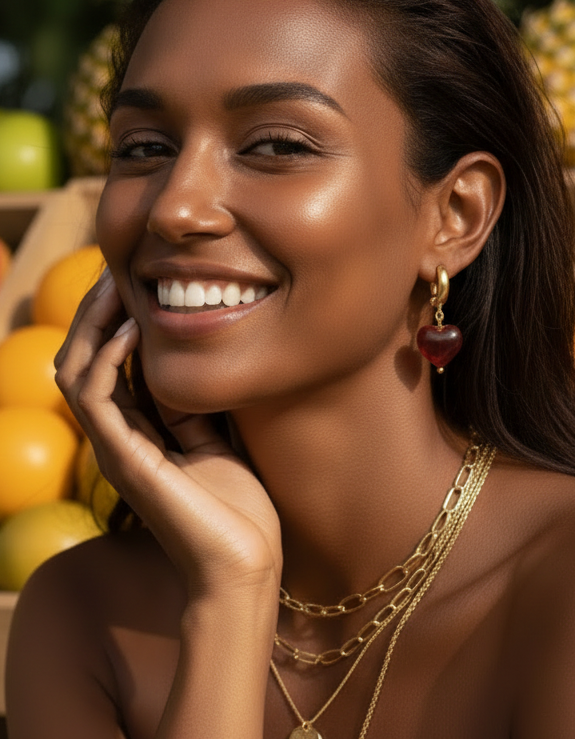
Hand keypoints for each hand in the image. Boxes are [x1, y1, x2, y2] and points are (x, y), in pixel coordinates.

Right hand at [55, 270, 282, 599]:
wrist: (242, 563)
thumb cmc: (238, 505)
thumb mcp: (220, 434)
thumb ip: (200, 399)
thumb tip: (204, 350)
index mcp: (139, 428)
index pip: (109, 359)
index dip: (116, 315)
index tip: (139, 274)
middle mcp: (118, 435)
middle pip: (83, 356)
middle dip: (97, 309)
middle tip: (118, 266)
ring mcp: (114, 448)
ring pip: (76, 369)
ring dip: (93, 322)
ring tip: (117, 283)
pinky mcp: (122, 460)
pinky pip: (95, 396)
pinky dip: (107, 358)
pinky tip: (130, 330)